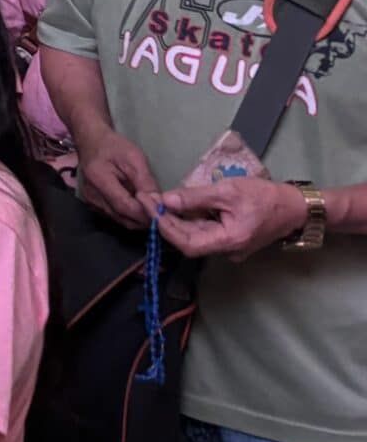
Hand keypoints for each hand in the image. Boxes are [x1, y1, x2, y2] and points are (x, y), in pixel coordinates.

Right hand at [75, 129, 161, 229]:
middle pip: (123, 217)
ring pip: (120, 220)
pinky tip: (138, 206)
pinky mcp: (92, 204)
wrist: (91, 141)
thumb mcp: (134, 158)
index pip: (124, 206)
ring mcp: (90, 201)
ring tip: (152, 209)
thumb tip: (159, 204)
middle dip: (145, 219)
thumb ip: (146, 182)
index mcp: (98, 179)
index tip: (163, 211)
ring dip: (138, 219)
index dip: (145, 212)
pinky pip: (115, 216)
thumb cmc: (113, 146)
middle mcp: (91, 194)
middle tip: (163, 214)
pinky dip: (129, 215)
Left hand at [158, 177, 308, 260]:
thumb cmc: (264, 197)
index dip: (164, 226)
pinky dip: (188, 219)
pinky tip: (176, 205)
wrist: (295, 207)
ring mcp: (228, 247)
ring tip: (155, 200)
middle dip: (165, 220)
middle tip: (145, 199)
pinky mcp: (229, 239)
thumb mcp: (228, 191)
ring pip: (195, 235)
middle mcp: (227, 250)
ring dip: (174, 219)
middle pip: (188, 240)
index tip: (148, 205)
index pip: (186, 243)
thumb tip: (166, 200)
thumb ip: (196, 198)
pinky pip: (204, 231)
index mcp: (228, 242)